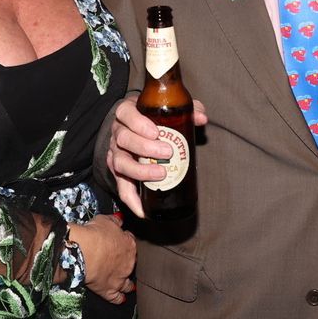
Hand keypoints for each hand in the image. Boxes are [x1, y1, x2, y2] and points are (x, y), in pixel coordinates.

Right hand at [72, 215, 136, 303]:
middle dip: (127, 263)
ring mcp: (120, 278)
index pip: (131, 243)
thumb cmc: (93, 235)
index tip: (120, 243)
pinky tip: (121, 299)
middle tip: (121, 262)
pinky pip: (117, 298)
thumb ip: (114, 221)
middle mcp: (128, 263)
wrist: (82, 252)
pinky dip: (119, 298)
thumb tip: (119, 220)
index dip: (125, 242)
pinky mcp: (110, 291)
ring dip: (128, 284)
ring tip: (129, 285)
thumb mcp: (105, 220)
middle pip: (132, 264)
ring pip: (128, 284)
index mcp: (129, 245)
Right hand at [105, 97, 207, 216]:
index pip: (125, 113)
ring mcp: (116, 153)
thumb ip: (185, 109)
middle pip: (124, 139)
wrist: (135, 128)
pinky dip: (132, 200)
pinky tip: (144, 210)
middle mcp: (118, 133)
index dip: (138, 123)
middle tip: (168, 152)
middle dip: (146, 148)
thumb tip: (201, 119)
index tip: (156, 131)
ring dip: (140, 171)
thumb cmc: (152, 117)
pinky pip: (121, 188)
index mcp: (127, 113)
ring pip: (120, 163)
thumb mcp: (166, 108)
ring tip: (161, 174)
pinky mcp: (118, 172)